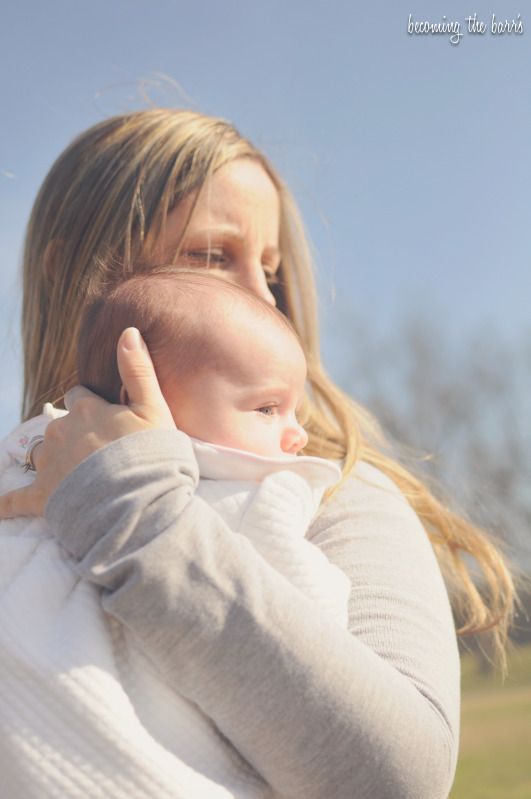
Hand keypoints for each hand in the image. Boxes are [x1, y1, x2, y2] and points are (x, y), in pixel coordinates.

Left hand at [0, 328, 174, 517]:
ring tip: (77, 476)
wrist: (140, 505)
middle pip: (61, 424)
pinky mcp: (42, 497)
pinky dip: (7, 504)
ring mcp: (49, 464)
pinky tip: (0, 509)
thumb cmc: (153, 457)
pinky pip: (16, 500)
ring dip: (53, 459)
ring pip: (42, 453)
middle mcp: (62, 430)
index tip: (109, 419)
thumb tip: (128, 331)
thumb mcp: (154, 408)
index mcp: (87, 409)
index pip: (79, 396)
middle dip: (75, 433)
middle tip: (101, 453)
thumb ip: (138, 370)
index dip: (93, 406)